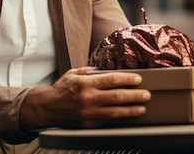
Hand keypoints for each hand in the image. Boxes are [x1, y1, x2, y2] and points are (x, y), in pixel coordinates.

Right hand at [21, 67, 150, 128]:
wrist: (47, 108)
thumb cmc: (62, 89)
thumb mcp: (74, 73)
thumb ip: (91, 70)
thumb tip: (107, 69)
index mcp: (85, 83)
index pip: (111, 80)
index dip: (127, 80)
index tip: (138, 79)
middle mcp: (88, 98)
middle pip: (117, 97)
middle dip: (135, 96)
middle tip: (146, 94)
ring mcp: (88, 113)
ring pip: (115, 112)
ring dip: (131, 110)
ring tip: (141, 108)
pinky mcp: (88, 124)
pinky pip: (107, 121)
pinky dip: (119, 118)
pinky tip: (127, 115)